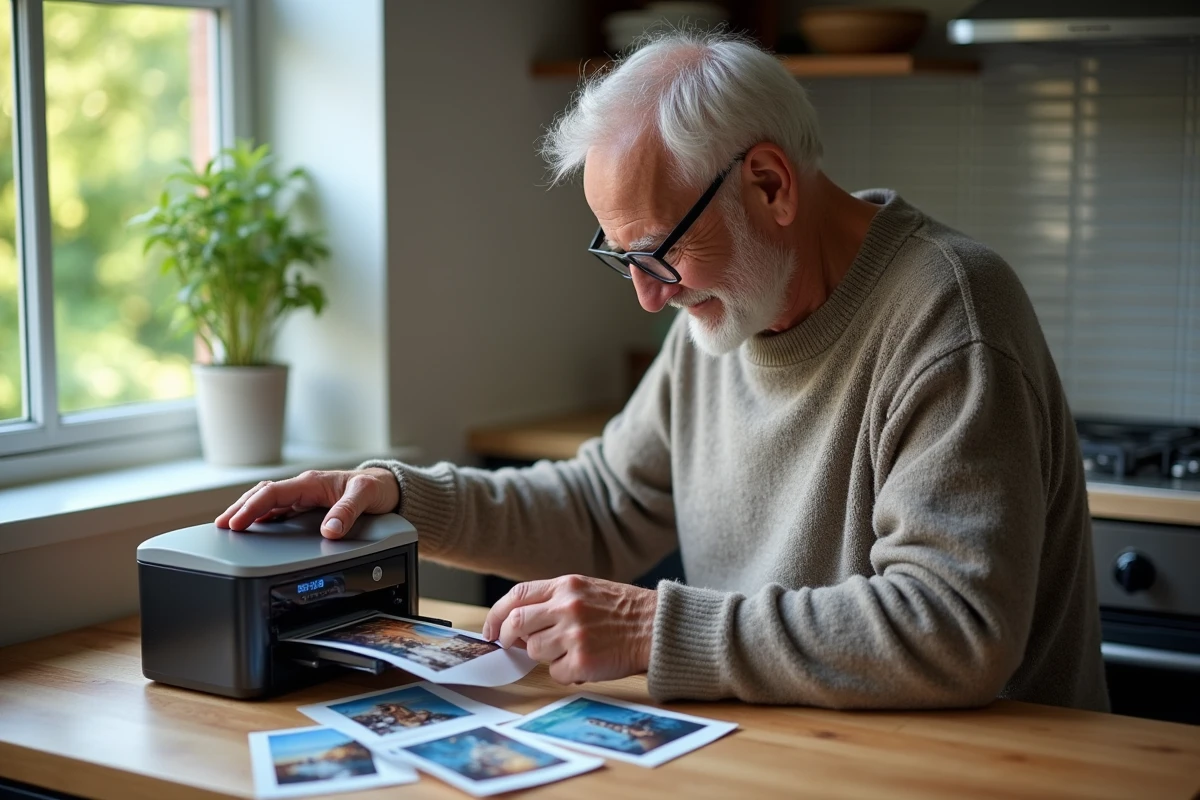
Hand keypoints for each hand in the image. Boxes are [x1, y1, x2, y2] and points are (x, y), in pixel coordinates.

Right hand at [214, 468, 399, 538]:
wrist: (388, 487)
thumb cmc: (377, 488)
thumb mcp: (366, 496)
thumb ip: (347, 511)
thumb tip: (329, 531)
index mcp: (313, 482)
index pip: (274, 493)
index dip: (252, 507)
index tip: (237, 522)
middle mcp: (305, 487)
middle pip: (263, 495)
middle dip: (240, 508)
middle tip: (221, 526)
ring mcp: (304, 497)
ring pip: (267, 501)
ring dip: (247, 511)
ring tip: (228, 526)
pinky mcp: (307, 506)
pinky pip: (278, 509)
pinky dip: (261, 516)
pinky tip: (253, 527)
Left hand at [481, 575, 657, 684]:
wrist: (657, 626)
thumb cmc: (622, 611)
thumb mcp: (586, 590)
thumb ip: (553, 601)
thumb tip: (517, 627)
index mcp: (566, 585)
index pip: (517, 595)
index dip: (497, 614)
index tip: (491, 629)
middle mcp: (567, 606)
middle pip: (516, 624)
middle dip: (507, 638)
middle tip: (511, 646)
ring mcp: (574, 634)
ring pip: (534, 650)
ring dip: (545, 656)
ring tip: (569, 651)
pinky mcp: (583, 660)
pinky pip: (556, 672)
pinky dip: (565, 672)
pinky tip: (584, 663)